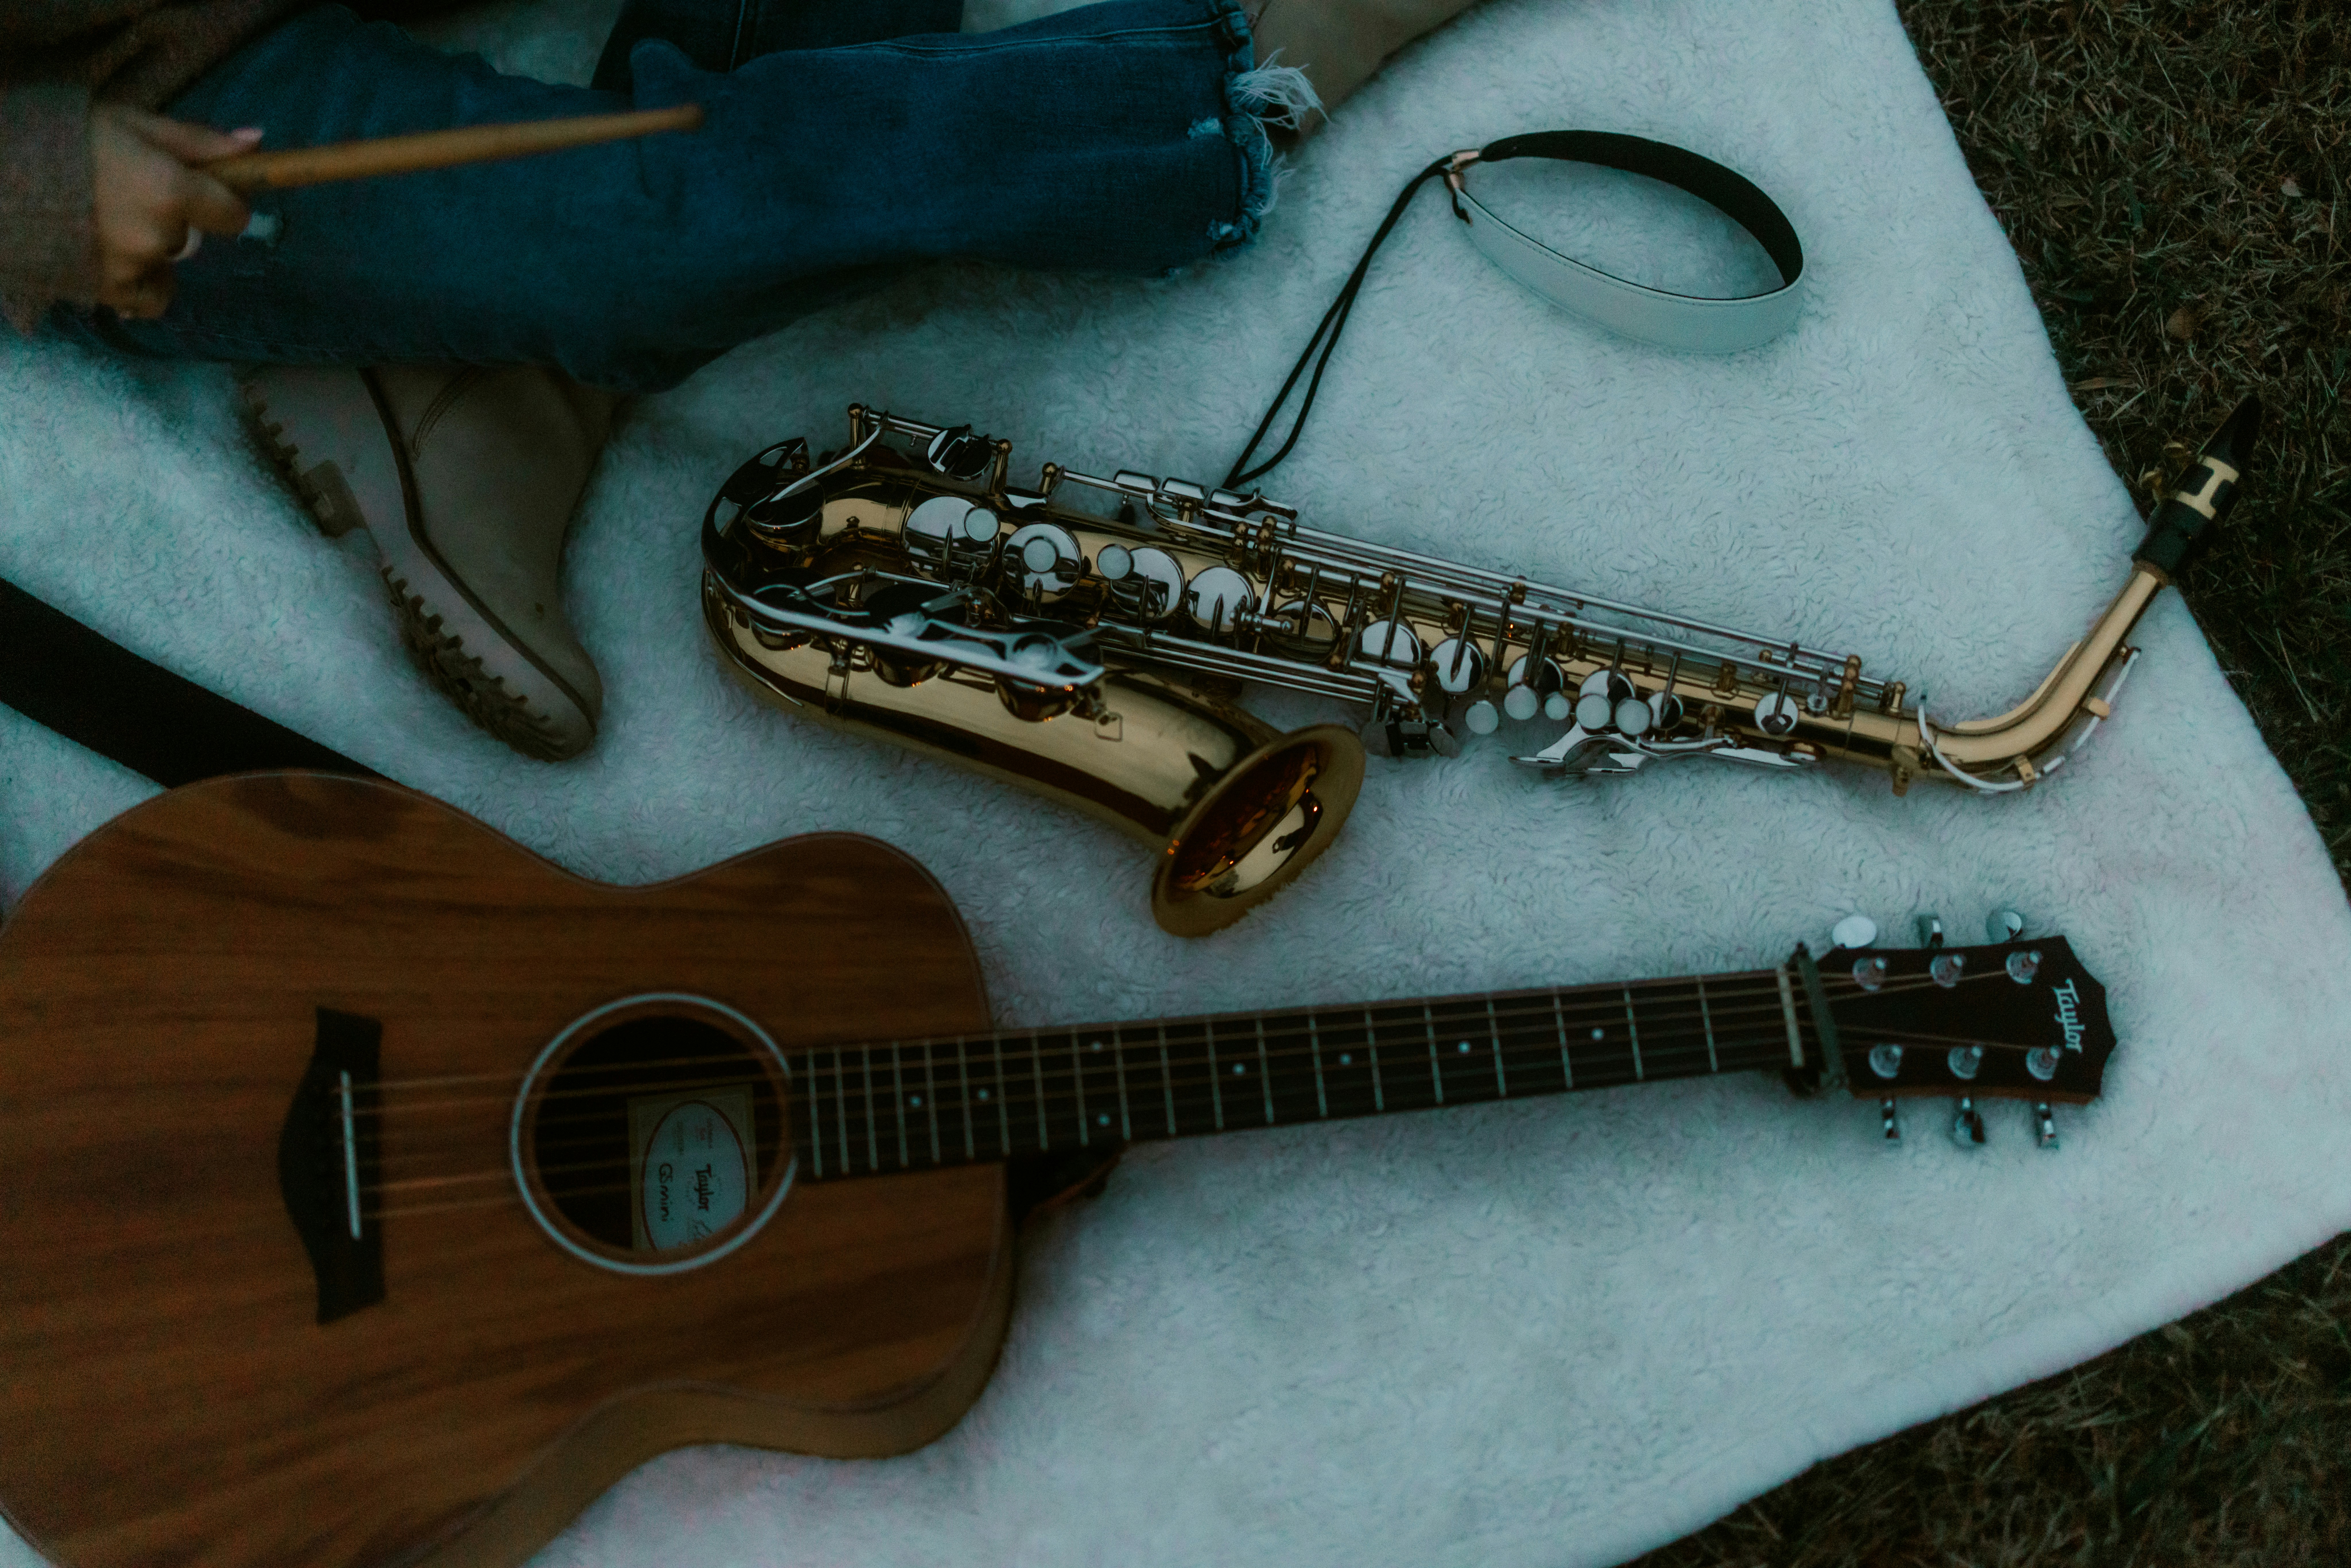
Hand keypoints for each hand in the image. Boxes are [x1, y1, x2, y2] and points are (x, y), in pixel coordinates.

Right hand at [89, 105, 260, 319]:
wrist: (3, 169)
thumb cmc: (69, 137)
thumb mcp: (136, 124)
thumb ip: (199, 142)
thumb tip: (257, 143)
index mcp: (170, 190)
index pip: (232, 215)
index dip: (220, 204)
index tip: (199, 193)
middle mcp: (158, 235)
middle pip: (190, 240)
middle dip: (170, 222)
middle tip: (127, 197)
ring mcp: (132, 267)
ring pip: (166, 269)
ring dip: (149, 253)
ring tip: (108, 224)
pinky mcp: (106, 289)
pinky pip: (145, 299)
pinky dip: (136, 282)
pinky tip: (107, 254)